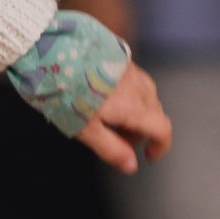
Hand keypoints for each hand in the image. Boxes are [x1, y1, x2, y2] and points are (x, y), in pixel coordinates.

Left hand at [75, 59, 170, 175]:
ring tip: (111, 119)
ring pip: (146, 97)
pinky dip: (130, 96)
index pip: (162, 130)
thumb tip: (131, 166)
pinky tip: (108, 97)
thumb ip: (111, 149)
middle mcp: (139, 87)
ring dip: (136, 113)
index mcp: (134, 107)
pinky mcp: (121, 58)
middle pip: (154, 115)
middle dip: (141, 132)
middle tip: (119, 140)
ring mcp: (131, 70)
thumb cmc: (68, 92)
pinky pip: (135, 82)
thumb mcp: (87, 130)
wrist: (56, 53)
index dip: (160, 147)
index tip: (149, 156)